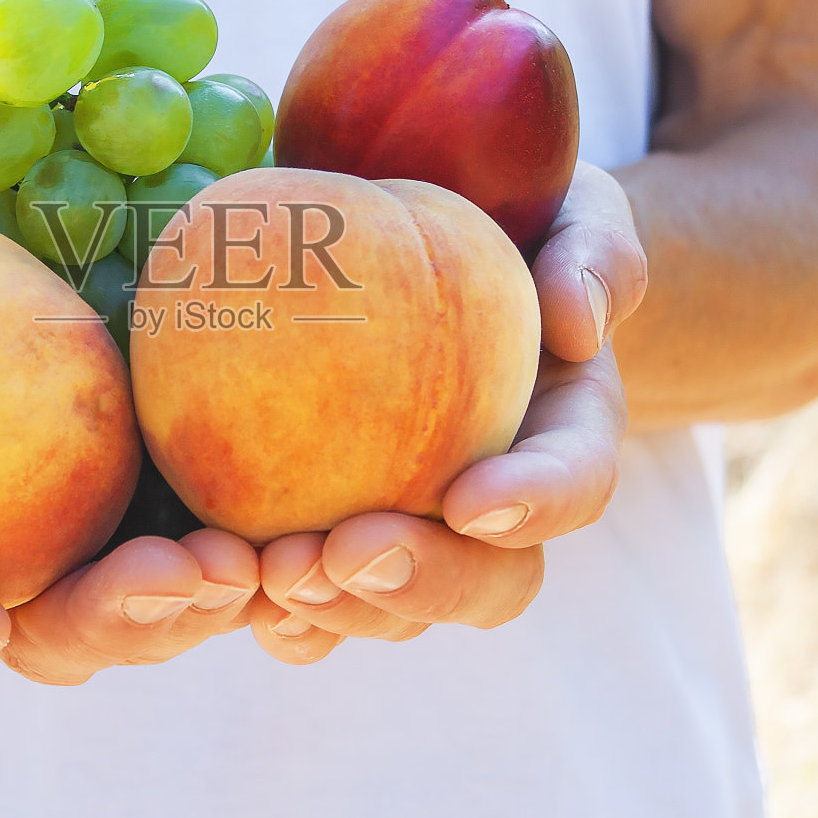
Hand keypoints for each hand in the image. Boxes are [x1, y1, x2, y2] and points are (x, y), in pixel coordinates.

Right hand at [0, 275, 260, 703]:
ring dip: (205, 596)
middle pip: (50, 639)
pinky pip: (234, 543)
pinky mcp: (178, 497)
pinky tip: (326, 525)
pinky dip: (274, 556)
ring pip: (154, 608)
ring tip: (249, 556)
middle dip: (110, 620)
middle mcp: (0, 581)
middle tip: (164, 579)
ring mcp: (95, 547)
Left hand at [251, 161, 646, 662]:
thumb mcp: (570, 209)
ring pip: (394, 607)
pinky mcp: (333, 530)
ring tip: (276, 572)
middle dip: (422, 584)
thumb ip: (593, 250)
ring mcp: (414, 528)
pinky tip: (224, 582)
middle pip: (487, 582)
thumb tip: (575, 321)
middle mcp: (496, 506)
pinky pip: (311, 596)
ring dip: (339, 608)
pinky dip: (277, 608)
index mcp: (562, 436)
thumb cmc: (511, 222)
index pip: (575, 481)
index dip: (536, 501)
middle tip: (347, 553)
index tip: (470, 498)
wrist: (434, 239)